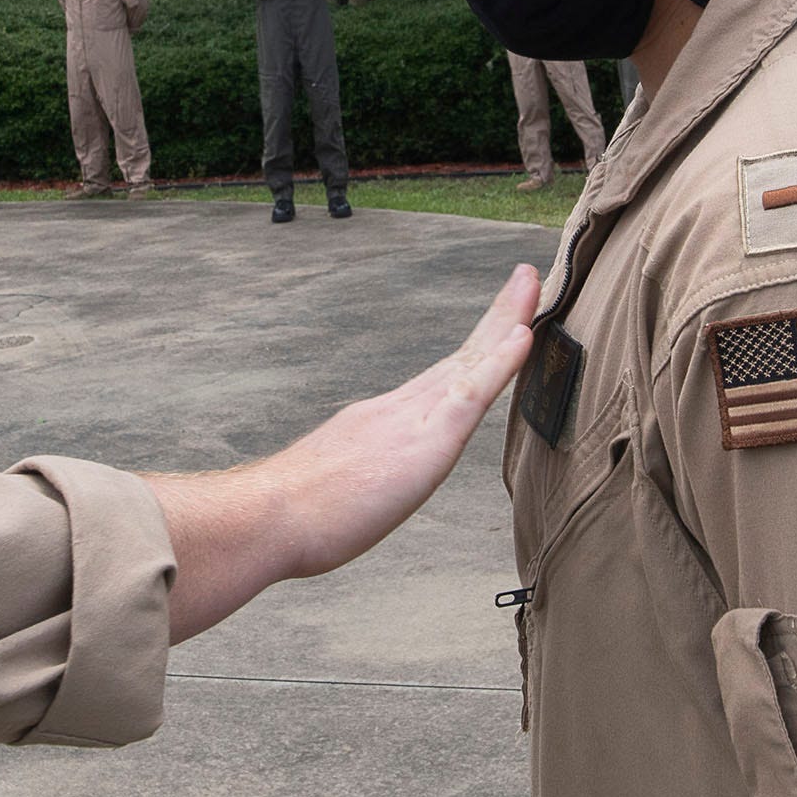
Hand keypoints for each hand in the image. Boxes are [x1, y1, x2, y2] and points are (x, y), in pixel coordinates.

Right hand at [152, 265, 538, 639]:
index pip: (441, 380)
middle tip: (527, 277)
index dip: (475, 351)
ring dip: (506, 320)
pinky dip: (499, 363)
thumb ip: (354, 479)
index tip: (501, 323)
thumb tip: (357, 486)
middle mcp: (398, 410)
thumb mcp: (334, 491)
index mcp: (381, 422)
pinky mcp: (422, 443)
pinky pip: (470, 396)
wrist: (264, 519)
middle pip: (461, 357)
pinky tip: (523, 336)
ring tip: (533, 283)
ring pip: (471, 362)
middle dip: (497, 318)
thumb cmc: (290, 518)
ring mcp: (410, 420)